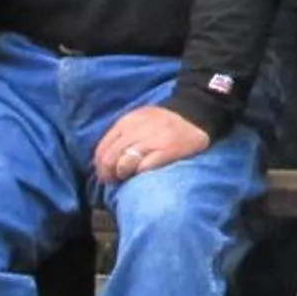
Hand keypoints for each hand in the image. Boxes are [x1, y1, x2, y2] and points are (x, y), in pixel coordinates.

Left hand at [94, 103, 210, 182]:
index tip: (106, 174)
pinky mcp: (168, 149)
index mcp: (128, 121)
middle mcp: (138, 129)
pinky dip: (140, 173)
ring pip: (124, 163)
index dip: (100, 165)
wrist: (196, 115)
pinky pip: (144, 167)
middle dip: (109, 173)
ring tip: (129, 176)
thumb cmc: (165, 123)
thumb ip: (122, 135)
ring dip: (123, 174)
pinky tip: (143, 173)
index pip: (102, 147)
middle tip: (115, 180)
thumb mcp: (140, 121)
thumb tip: (104, 160)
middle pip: (110, 157)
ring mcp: (153, 139)